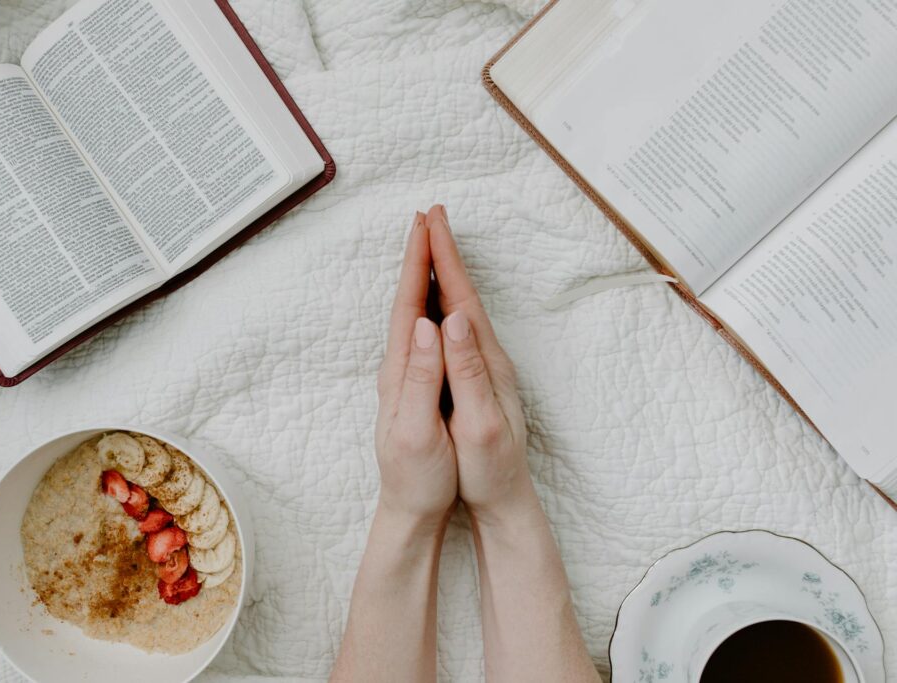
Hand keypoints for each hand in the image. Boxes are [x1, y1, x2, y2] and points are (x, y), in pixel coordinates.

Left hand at [374, 212, 457, 528]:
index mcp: (402, 373)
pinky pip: (421, 330)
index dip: (418, 264)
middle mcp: (400, 367)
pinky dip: (427, 303)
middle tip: (427, 216)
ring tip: (429, 243)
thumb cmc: (418, 476)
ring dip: (421, 275)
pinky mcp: (417, 385)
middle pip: (408, 300)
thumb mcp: (417, 430)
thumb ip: (423, 378)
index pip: (410, 306)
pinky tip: (433, 298)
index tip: (426, 225)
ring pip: (414, 312)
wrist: (410, 508)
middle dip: (418, 256)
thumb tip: (429, 325)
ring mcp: (406, 375)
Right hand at [424, 205, 532, 527]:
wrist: (506, 498)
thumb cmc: (490, 468)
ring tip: (430, 244)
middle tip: (429, 214)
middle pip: (461, 293)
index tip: (430, 222)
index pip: (460, 299)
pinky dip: (443, 300)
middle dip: (444, 252)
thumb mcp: (481, 424)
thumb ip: (469, 371)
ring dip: (444, 272)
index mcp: (484, 362)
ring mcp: (482, 366)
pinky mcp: (474, 377)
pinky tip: (435, 299)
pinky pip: (455, 325)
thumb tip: (453, 320)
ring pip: (459, 306)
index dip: (444, 259)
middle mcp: (486, 356)